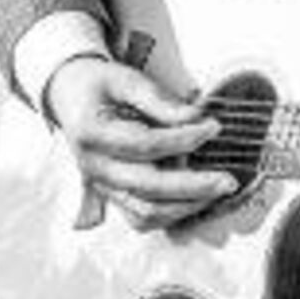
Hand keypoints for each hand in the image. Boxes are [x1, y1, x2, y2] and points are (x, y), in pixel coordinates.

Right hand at [43, 53, 235, 229]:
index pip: (143, 144)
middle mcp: (93, 167)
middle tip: (228, 179)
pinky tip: (198, 200)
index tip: (213, 126)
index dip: (182, 139)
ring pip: (144, 212)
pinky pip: (141, 218)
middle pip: (146, 187)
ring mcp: (101, 186)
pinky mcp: (112, 197)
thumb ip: (158, 100)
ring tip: (217, 191)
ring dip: (185, 207)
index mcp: (91, 133)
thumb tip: (196, 116)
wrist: (71, 99)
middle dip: (192, 186)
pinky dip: (171, 216)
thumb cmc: (100, 87)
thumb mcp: (125, 80)